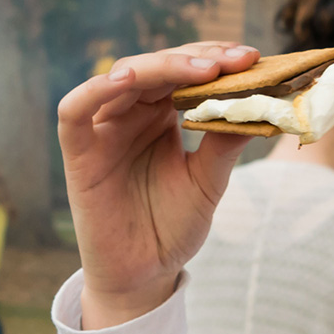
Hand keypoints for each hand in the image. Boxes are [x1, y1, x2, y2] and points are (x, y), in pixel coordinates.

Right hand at [56, 41, 257, 328]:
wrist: (144, 275)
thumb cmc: (172, 227)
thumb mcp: (208, 181)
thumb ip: (224, 142)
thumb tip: (259, 102)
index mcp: (161, 116)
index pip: (185, 70)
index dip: (216, 58)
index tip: (252, 58)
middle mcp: (130, 114)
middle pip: (157, 66)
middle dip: (197, 58)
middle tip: (234, 61)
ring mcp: (102, 130)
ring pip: (122, 77)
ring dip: (160, 66)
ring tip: (199, 68)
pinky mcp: (78, 153)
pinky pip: (73, 112)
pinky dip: (94, 90)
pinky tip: (125, 80)